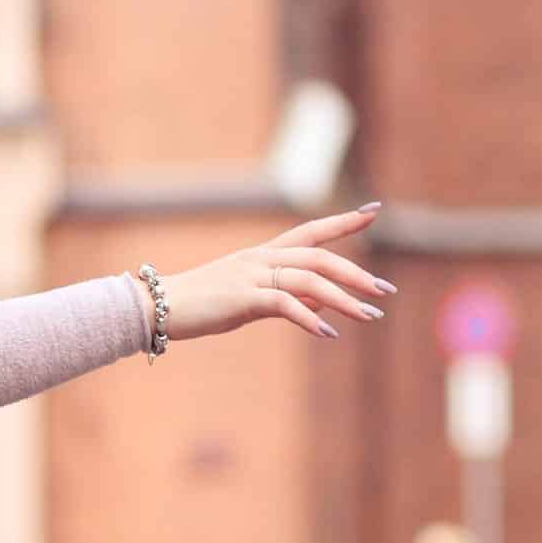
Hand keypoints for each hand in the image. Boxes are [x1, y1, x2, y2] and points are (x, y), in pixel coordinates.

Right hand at [159, 205, 392, 343]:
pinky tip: (329, 334)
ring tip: (369, 317)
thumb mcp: (249, 301)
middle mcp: (261, 258)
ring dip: (344, 299)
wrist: (157, 308)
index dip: (344, 220)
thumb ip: (286, 299)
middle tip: (384, 291)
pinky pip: (285, 304)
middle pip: (320, 257)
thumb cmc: (199, 306)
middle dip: (356, 273)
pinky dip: (310, 318)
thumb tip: (323, 304)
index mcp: (263, 254)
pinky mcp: (242, 297)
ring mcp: (251, 275)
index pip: (311, 231)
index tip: (375, 209)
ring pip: (309, 280)